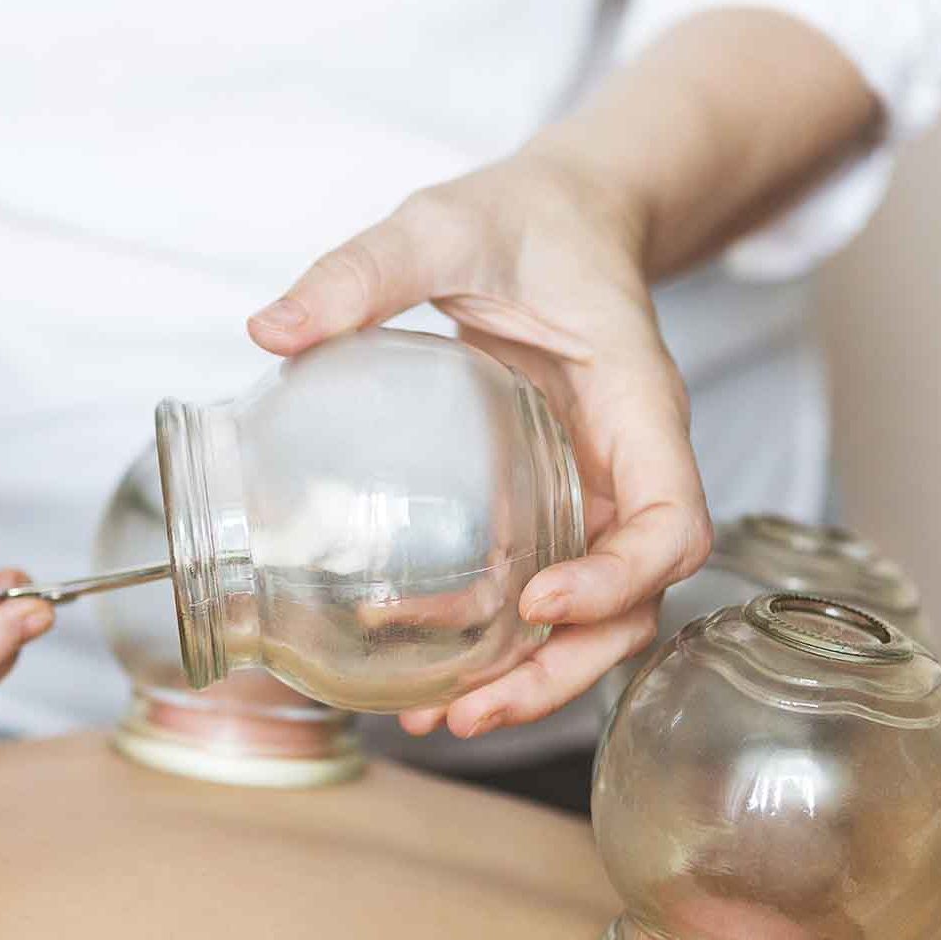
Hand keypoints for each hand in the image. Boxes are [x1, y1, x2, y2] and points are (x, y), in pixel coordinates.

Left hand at [247, 151, 711, 737]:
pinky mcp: (554, 503)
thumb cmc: (524, 222)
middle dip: (564, 669)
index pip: (669, 521)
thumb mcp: (442, 226)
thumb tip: (271, 330)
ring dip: (533, 678)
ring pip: (597, 617)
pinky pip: (547, 589)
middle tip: (470, 712)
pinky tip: (434, 673)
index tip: (539, 603)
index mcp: (635, 405)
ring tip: (443, 719)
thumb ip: (366, 271)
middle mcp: (625, 466)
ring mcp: (593, 492)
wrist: (560, 220)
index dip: (620, 580)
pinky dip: (503, 642)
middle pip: (635, 602)